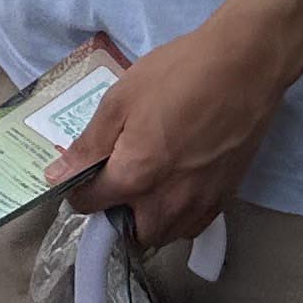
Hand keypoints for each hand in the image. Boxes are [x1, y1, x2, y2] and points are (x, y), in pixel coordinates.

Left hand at [58, 18, 285, 249]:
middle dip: (116, 214)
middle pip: (129, 233)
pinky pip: (193, 226)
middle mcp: (166, 203)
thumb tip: (57, 176)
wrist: (244, 68)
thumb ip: (89, 145)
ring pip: (164, 235)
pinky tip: (177, 185)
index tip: (83, 173)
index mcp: (134, 177)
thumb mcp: (121, 100)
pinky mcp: (225, 198)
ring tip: (149, 183)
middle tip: (120, 179)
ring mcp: (200, 204)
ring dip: (148, 219)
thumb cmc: (177, 75)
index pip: (90, 206)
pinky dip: (178, 216)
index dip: (78, 190)